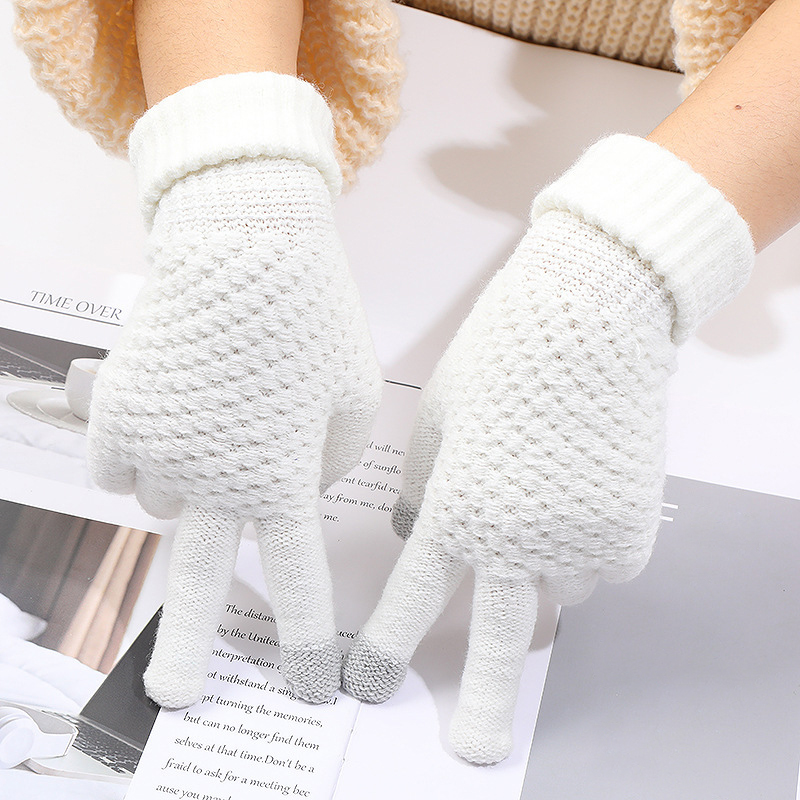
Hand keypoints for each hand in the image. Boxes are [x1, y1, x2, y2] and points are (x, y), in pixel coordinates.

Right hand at [87, 74, 380, 707]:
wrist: (244, 244)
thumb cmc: (314, 316)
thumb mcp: (352, 398)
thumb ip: (325, 462)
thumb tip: (292, 487)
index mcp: (284, 479)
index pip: (299, 581)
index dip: (301, 639)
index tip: (306, 685)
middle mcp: (215, 480)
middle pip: (201, 585)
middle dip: (189, 648)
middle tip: (177, 695)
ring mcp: (157, 449)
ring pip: (166, 506)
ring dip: (190, 490)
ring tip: (216, 433)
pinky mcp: (118, 413)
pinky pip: (124, 464)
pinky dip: (148, 453)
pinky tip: (174, 414)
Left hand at [342, 135, 753, 762]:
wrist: (588, 316)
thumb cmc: (497, 356)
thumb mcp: (436, 417)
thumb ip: (421, 485)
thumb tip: (414, 526)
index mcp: (456, 510)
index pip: (411, 597)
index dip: (385, 642)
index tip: (364, 683)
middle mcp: (516, 540)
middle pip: (498, 643)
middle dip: (482, 703)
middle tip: (471, 753)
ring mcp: (580, 538)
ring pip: (558, 591)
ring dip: (542, 576)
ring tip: (541, 520)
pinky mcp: (630, 524)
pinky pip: (603, 561)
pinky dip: (588, 544)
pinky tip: (579, 497)